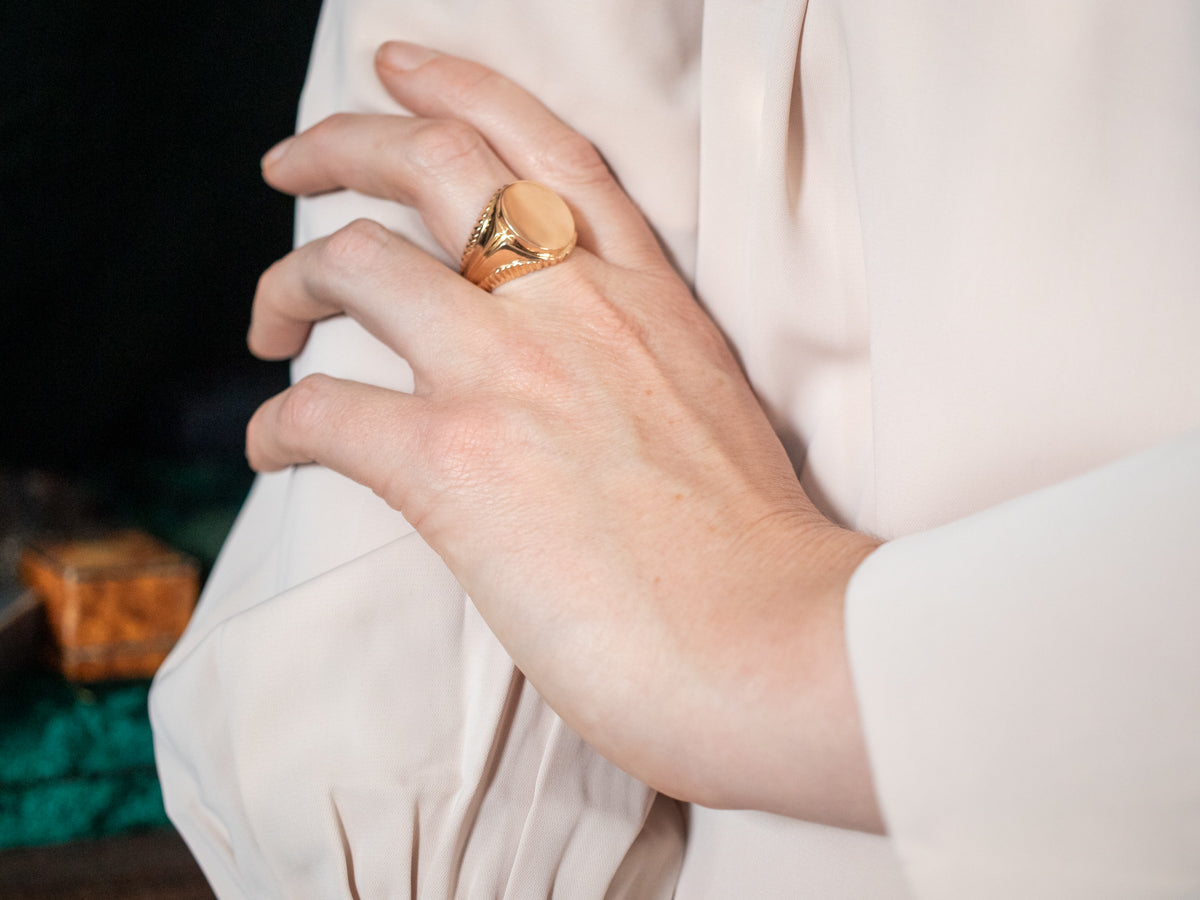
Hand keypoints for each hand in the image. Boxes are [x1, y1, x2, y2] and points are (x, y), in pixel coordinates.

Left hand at [248, 41, 883, 831]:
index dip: (457, 86)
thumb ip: (631, 363)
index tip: (398, 71)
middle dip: (343, 141)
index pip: (542, 145)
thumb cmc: (752, 555)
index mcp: (645, 293)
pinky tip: (279, 448)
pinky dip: (279, 425)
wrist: (773, 645)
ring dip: (289, 281)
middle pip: (433, 162)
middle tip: (290, 161)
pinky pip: (322, 411)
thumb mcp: (707, 407)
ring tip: (270, 317)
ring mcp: (513, 373)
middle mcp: (575, 306)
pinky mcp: (457, 463)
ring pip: (357, 263)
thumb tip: (555, 379)